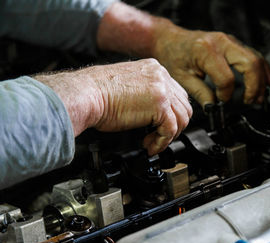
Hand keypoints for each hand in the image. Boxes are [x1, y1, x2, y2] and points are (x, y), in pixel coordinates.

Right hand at [35, 59, 191, 154]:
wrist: (85, 94)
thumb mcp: (128, 87)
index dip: (172, 114)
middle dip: (174, 126)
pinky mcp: (159, 105)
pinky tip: (150, 146)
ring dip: (168, 136)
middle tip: (159, 137)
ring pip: (181, 119)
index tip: (162, 126)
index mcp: (154, 69)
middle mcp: (161, 76)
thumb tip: (153, 113)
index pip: (177, 94)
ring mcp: (162, 89)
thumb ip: (145, 94)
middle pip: (183, 106)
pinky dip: (162, 142)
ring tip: (151, 143)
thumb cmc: (97, 93)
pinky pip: (171, 129)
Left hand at [153, 28, 269, 106]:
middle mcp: (221, 42)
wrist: (170, 40)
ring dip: (262, 80)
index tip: (221, 102)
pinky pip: (254, 55)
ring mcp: (229, 41)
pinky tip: (269, 82)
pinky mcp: (233, 43)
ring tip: (261, 97)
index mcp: (206, 51)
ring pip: (256, 58)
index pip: (226, 78)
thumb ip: (201, 93)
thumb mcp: (182, 78)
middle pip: (250, 64)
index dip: (226, 94)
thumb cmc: (173, 55)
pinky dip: (263, 69)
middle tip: (251, 101)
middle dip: (254, 86)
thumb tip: (214, 107)